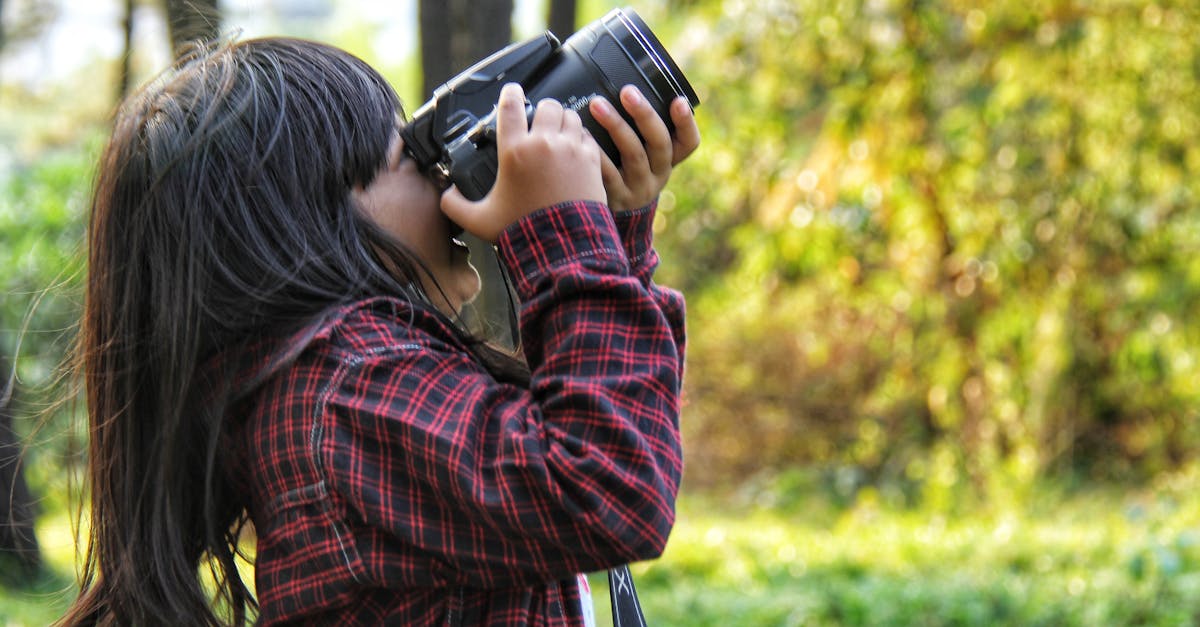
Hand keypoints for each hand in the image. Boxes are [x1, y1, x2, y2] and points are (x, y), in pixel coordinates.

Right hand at [441, 83, 605, 241]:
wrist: (563, 247)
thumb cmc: (524, 231)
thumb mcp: (480, 220)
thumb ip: (456, 206)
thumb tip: (447, 195)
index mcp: (514, 152)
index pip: (510, 106)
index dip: (511, 93)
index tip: (513, 91)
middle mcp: (543, 144)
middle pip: (546, 105)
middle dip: (542, 111)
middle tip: (539, 122)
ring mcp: (570, 150)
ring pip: (570, 116)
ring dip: (563, 122)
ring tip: (558, 134)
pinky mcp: (591, 160)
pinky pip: (587, 136)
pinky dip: (581, 139)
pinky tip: (575, 150)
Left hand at [588, 85, 700, 212]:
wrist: (605, 220)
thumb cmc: (621, 174)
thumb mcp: (638, 156)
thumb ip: (638, 130)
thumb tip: (624, 86)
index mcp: (667, 160)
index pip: (689, 142)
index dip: (686, 122)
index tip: (678, 100)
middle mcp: (658, 174)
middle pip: (660, 143)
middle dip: (645, 114)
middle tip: (628, 92)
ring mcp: (638, 188)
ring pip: (634, 154)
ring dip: (617, 126)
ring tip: (596, 104)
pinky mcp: (616, 198)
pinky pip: (608, 173)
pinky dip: (596, 152)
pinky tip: (581, 134)